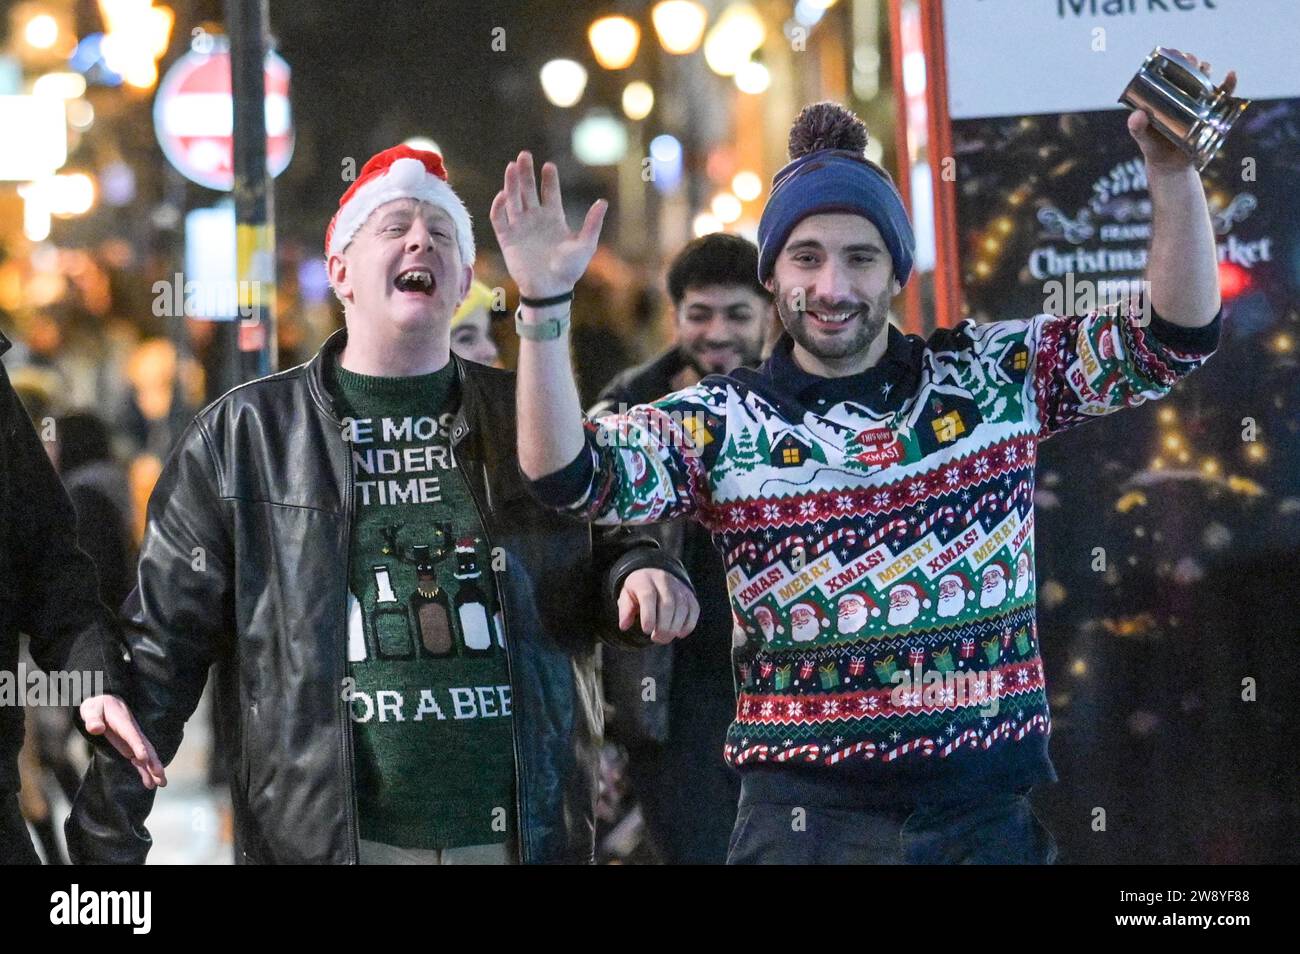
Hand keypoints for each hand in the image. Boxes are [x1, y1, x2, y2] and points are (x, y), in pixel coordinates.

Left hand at [80, 694, 166, 789]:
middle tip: (160, 775)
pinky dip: (145, 772)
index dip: (138, 747)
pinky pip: (140, 761)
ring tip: (162, 784)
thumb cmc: (98, 707)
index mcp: (124, 723)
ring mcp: (133, 741)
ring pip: (147, 756)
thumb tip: (95, 729)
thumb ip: (93, 719)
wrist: (105, 704)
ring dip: (154, 769)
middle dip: (154, 762)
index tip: (144, 758)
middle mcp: (133, 733)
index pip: (132, 736)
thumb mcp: (92, 710)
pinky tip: (150, 784)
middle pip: (146, 748)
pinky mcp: (130, 748)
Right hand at [488, 151, 607, 300]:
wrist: (550, 290)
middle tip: (524, 155)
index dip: (548, 179)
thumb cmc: (569, 270)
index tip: (549, 165)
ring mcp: (520, 228)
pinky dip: (499, 206)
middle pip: (528, 190)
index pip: (549, 193)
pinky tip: (503, 194)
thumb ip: (592, 223)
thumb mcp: (586, 245)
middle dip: (526, 173)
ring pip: (513, 199)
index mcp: (553, 219)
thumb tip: (602, 202)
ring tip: (512, 166)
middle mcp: (535, 220)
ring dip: (512, 183)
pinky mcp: (507, 239)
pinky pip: (499, 219)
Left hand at [617, 569, 699, 643]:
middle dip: (663, 627)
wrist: (655, 573)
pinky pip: (693, 610)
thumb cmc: (638, 590)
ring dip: (674, 628)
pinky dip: (688, 625)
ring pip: (682, 608)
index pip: (648, 596)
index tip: (646, 631)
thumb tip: (624, 625)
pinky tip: (679, 633)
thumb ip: (625, 610)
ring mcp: (679, 587)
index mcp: (644, 580)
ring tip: (663, 638)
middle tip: (655, 639)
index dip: (648, 615)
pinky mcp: (690, 595)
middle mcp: (664, 581)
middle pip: (667, 604)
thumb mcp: (626, 595)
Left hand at [1128, 50, 1236, 173]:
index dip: (1171, 59)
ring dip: (1204, 70)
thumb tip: (1137, 116)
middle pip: (1187, 71)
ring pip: (1203, 79)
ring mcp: (1196, 101)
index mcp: (1162, 95)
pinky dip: (1229, 84)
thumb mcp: (1143, 138)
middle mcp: (1180, 94)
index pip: (1167, 72)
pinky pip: (1222, 95)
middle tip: (1189, 60)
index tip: (1173, 52)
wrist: (1171, 166)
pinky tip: (1231, 75)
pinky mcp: (1210, 111)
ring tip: (1203, 69)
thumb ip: (1137, 128)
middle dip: (1189, 62)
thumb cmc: (1154, 148)